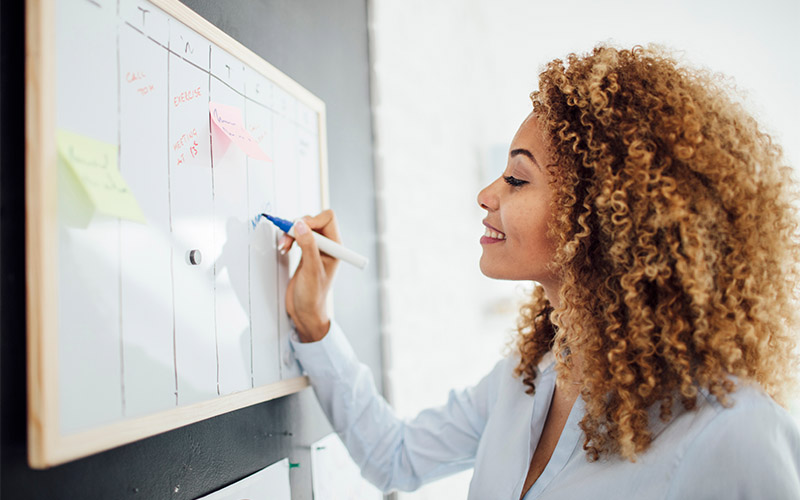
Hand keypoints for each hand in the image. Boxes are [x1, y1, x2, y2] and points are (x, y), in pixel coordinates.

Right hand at [283, 210, 340, 341]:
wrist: (305, 312)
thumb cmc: (313, 296)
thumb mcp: (311, 270)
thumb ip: (307, 246)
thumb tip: (300, 224)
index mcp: (335, 248)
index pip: (327, 218)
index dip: (312, 220)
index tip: (298, 229)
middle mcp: (326, 246)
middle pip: (313, 221)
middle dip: (297, 226)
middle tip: (287, 239)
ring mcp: (315, 250)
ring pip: (303, 228)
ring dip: (290, 233)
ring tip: (283, 247)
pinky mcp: (304, 254)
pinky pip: (296, 237)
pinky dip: (288, 239)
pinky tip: (284, 248)